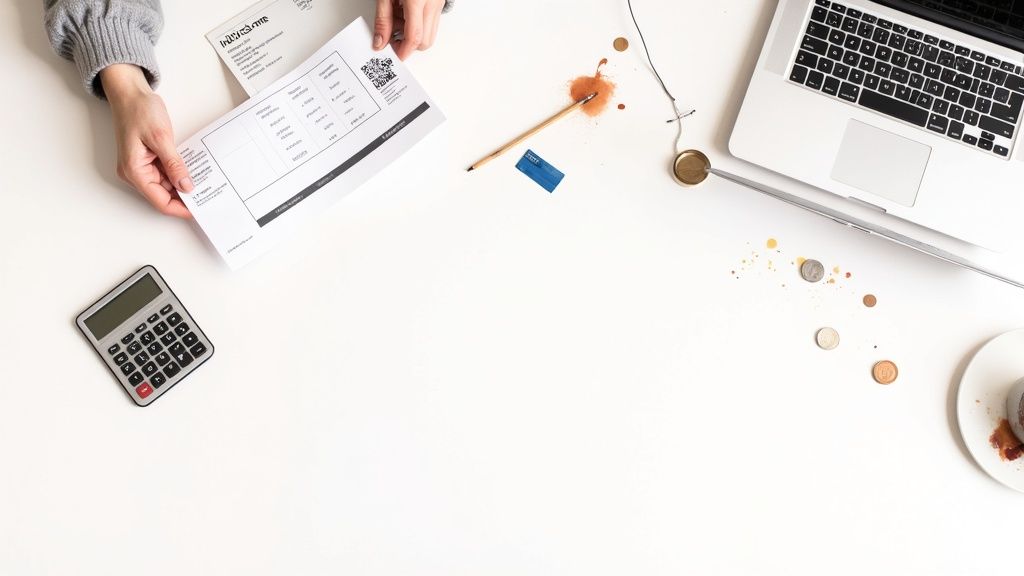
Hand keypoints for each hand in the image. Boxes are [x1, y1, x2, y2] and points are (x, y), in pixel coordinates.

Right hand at [100, 64, 192, 218]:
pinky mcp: (147, 159)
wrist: (130, 93)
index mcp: (134, 171)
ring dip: (183, 185)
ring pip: (166, 185)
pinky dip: (178, 174)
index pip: (159, 201)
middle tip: (208, 196)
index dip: (180, 208)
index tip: (200, 209)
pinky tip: (193, 171)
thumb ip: (174, 165)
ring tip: (204, 183)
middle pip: (163, 196)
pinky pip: (165, 173)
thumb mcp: (161, 138)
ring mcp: (140, 166)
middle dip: (185, 197)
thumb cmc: (139, 110)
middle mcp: (134, 173)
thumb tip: (186, 186)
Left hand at [373, 0, 446, 59]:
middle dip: (409, 45)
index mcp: (417, 0)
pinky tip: (405, 14)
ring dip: (414, 35)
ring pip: (430, 34)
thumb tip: (379, 41)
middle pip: (425, 41)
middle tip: (392, 37)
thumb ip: (382, 19)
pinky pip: (431, 23)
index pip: (414, 37)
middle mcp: (432, 3)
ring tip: (398, 22)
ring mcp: (438, 3)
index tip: (393, 55)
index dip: (403, 51)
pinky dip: (418, 25)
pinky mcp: (439, 2)